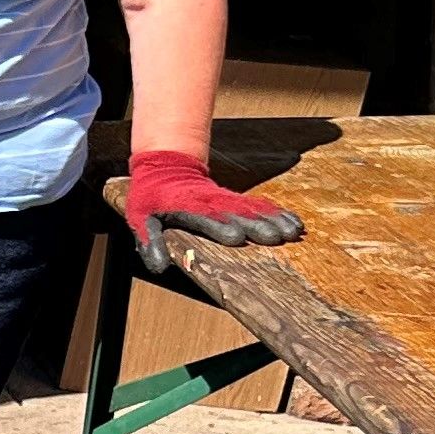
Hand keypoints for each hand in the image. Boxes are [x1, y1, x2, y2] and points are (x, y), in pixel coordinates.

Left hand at [121, 150, 303, 275]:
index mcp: (187, 208)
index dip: (220, 227)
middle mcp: (212, 203)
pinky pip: (260, 206)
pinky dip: (277, 214)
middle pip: (237, 215)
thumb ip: (149, 242)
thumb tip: (158, 267)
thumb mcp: (141, 218)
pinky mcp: (237, 200)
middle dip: (257, 226)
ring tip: (292, 233)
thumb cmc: (151, 197)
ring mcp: (226, 200)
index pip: (205, 218)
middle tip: (276, 239)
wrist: (167, 166)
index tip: (237, 239)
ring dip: (273, 221)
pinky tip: (294, 224)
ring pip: (253, 209)